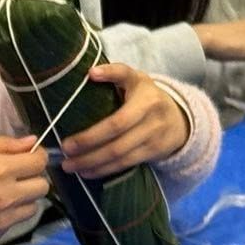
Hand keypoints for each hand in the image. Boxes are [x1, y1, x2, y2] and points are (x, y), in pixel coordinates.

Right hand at [0, 134, 50, 244]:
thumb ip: (3, 143)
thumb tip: (30, 142)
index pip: (39, 162)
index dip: (35, 155)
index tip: (27, 156)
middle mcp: (4, 196)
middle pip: (42, 186)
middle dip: (32, 177)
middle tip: (15, 174)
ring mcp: (1, 218)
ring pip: (33, 206)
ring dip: (24, 197)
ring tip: (3, 192)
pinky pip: (15, 222)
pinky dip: (9, 214)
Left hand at [60, 67, 190, 176]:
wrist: (180, 118)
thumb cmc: (147, 95)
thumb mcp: (136, 78)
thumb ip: (116, 73)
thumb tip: (90, 72)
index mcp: (145, 99)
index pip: (118, 120)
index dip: (93, 132)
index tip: (68, 139)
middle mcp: (152, 120)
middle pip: (116, 140)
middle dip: (88, 147)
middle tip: (64, 151)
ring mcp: (153, 139)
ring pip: (120, 156)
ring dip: (92, 163)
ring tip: (69, 166)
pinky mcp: (153, 153)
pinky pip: (125, 164)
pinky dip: (104, 170)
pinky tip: (86, 172)